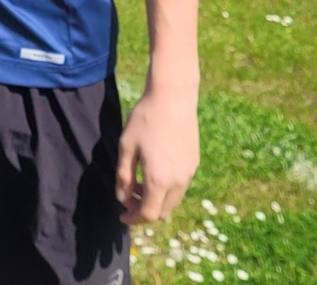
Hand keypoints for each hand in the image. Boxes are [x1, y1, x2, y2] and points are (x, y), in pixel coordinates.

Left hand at [116, 87, 198, 222]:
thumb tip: (122, 197)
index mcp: (159, 180)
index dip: (133, 219)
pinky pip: (180, 187)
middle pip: (162, 211)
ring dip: (155, 200)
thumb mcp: (126, 147)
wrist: (173, 98)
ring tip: (138, 183)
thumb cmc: (145, 120)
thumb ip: (123, 176)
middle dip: (143, 211)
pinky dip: (166, 189)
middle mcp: (178, 181)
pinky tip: (153, 172)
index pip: (148, 214)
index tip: (122, 215)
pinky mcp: (194, 163)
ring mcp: (189, 173)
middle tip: (128, 198)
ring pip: (172, 200)